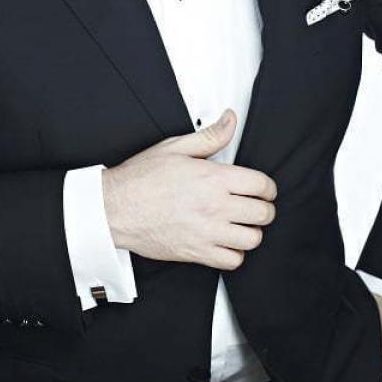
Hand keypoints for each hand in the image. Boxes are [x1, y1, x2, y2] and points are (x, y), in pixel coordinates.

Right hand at [101, 109, 277, 270]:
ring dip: (251, 231)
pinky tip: (225, 242)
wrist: (114, 209)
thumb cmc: (141, 178)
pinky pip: (233, 261)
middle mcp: (214, 207)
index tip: (263, 189)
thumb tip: (230, 120)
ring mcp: (206, 232)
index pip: (261, 185)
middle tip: (254, 205)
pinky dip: (234, 253)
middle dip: (263, 208)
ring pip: (252, 239)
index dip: (267, 187)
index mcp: (212, 178)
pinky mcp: (197, 253)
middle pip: (262, 213)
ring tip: (241, 224)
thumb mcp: (175, 147)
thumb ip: (209, 136)